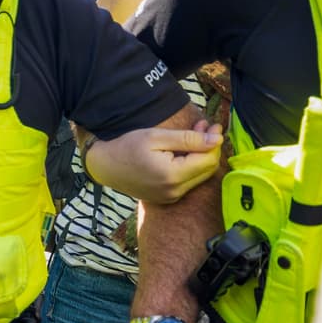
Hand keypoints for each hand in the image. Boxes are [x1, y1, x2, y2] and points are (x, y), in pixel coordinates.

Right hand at [85, 120, 221, 203]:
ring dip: (201, 156)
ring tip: (193, 136)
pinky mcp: (167, 198)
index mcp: (172, 175)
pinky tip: (182, 152)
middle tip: (203, 127)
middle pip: (207, 169)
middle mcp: (174, 191)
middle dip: (209, 148)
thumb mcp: (156, 137)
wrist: (104, 166)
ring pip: (200, 176)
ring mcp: (170, 197)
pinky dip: (191, 166)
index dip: (214, 141)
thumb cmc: (126, 147)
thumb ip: (188, 138)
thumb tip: (217, 139)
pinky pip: (188, 182)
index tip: (213, 125)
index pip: (208, 160)